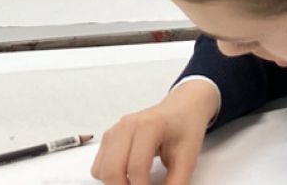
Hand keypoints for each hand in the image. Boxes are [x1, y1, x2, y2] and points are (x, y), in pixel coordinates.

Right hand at [91, 80, 217, 184]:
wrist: (181, 109)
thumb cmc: (184, 129)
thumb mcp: (187, 158)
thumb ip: (176, 183)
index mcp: (149, 126)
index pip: (137, 167)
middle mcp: (126, 126)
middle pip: (112, 170)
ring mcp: (114, 131)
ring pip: (102, 170)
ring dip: (117, 184)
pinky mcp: (109, 138)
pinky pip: (99, 166)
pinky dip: (110, 177)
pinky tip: (129, 176)